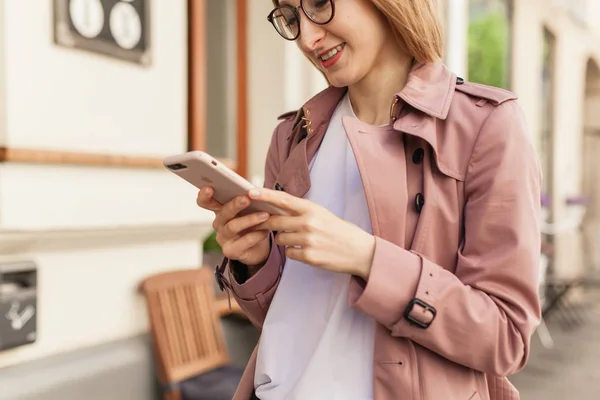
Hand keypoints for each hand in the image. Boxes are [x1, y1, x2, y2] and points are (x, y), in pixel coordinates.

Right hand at [196, 187, 270, 266]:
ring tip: (265, 215)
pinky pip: (244, 242)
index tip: (209, 188)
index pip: (205, 201)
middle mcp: (219, 224)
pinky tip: (265, 231)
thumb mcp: (250, 209)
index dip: (204, 195)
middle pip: (223, 213)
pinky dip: (256, 235)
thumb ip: (247, 199)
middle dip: (234, 205)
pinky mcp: (230, 251)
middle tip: (247, 198)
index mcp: (220, 210)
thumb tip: (254, 190)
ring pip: (233, 227)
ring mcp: (223, 238)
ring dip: (250, 219)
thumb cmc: (254, 223)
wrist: (260, 247)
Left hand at [250, 188, 374, 278]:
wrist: (359, 251)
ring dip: (284, 240)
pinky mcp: (309, 256)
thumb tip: (275, 208)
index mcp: (312, 208)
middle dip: (265, 224)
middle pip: (275, 221)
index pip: (283, 199)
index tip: (250, 192)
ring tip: (301, 240)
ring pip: (280, 239)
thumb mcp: (322, 214)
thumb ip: (300, 211)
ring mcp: (308, 240)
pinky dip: (294, 252)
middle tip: (261, 224)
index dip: (265, 195)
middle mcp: (309, 222)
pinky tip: (307, 251)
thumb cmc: (338, 231)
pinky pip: (289, 253)